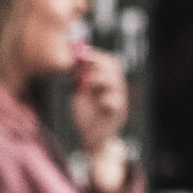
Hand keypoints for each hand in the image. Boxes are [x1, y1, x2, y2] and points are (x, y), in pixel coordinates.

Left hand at [70, 46, 128, 162]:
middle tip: (83, 63)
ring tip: (86, 83)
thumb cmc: (86, 115)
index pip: (108, 62)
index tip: (80, 53)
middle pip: (114, 68)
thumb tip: (73, 59)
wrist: (92, 139)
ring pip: (115, 82)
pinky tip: (97, 99)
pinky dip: (105, 98)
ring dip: (99, 78)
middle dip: (97, 62)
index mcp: (109, 81)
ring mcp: (119, 100)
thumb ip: (79, 77)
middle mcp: (117, 88)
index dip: (96, 55)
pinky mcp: (117, 114)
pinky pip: (115, 102)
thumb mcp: (80, 93)